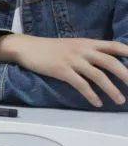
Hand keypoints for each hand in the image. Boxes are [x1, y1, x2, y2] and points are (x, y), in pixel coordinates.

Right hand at [0, 34, 127, 106]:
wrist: (27, 47)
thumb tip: (106, 62)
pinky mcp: (61, 70)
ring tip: (120, 100)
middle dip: (126, 74)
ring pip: (98, 75)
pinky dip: (91, 95)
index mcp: (87, 43)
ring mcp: (72, 60)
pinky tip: (97, 103)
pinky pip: (81, 84)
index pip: (114, 45)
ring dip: (111, 89)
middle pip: (110, 62)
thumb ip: (89, 51)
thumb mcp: (73, 44)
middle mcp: (82, 50)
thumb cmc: (50, 48)